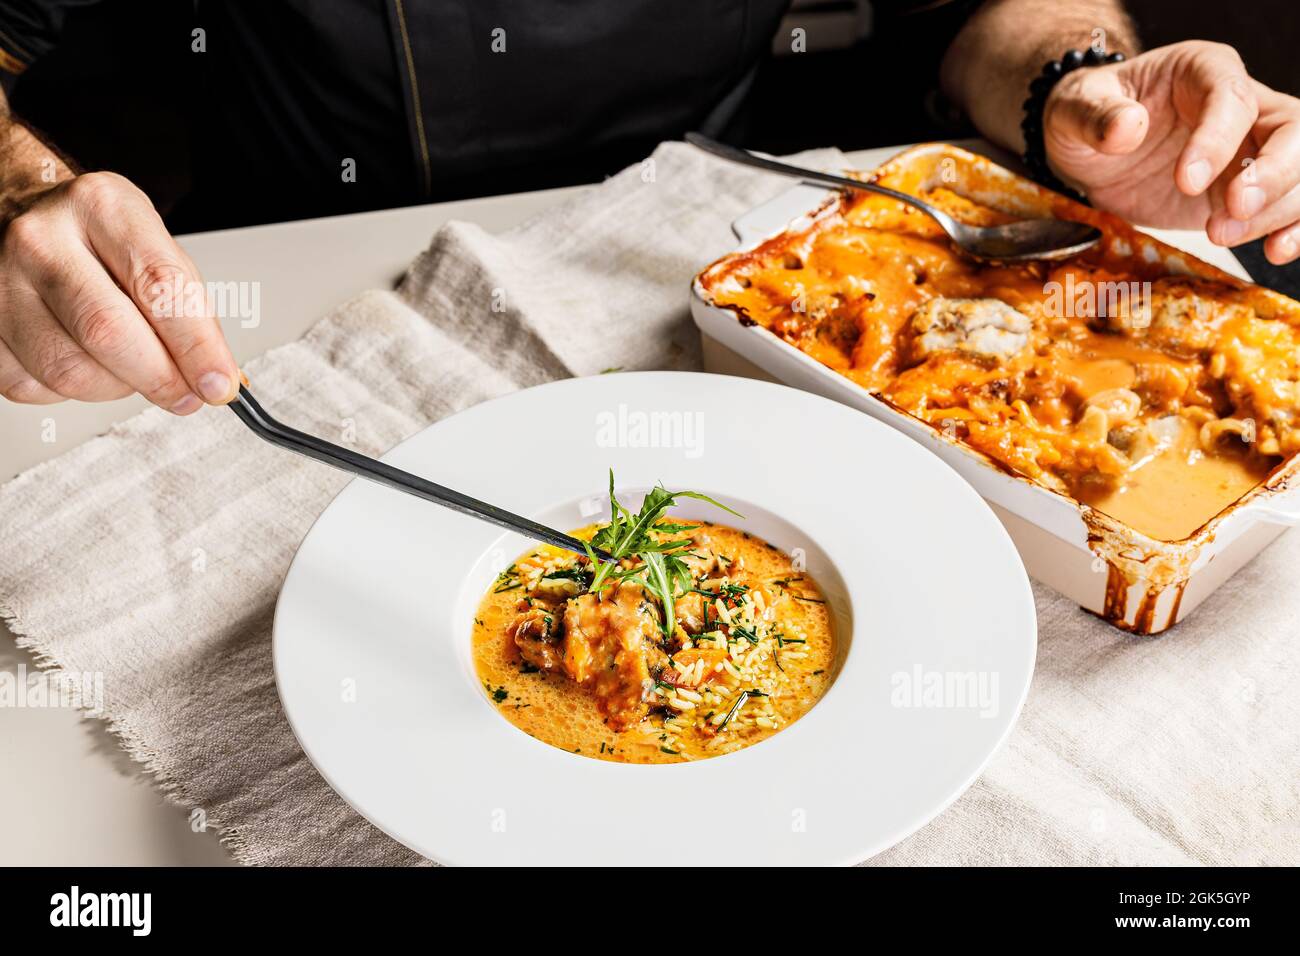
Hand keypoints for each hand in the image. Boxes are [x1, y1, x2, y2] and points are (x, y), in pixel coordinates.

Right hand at [0, 171, 238, 410]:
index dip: (196, 347)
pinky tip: (84, 359)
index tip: (218, 384)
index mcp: (100, 207)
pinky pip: (35, 387)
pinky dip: (72, 390)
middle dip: (160, 378)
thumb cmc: (96, 237)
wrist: (16, 211)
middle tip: (187, 395)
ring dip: (117, 387)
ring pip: (70, 372)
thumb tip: (217, 379)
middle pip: (108, 333)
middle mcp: (40, 239)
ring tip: (131, 367)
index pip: (160, 287)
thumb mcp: (155, 247)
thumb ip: (190, 311)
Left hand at [1043, 40, 1299, 264]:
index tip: (1187, 181)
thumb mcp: (1074, 108)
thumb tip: (1126, 128)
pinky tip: (1274, 250)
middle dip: (1273, 174)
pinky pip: (1290, 206)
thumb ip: (1095, 116)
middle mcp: (1241, 106)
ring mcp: (1251, 150)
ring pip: (1299, 171)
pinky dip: (1292, 229)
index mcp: (1203, 71)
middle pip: (1291, 130)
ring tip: (1221, 233)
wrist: (1090, 150)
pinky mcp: (1247, 192)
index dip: (1218, 141)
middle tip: (1232, 210)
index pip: (1233, 99)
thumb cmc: (1088, 115)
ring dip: (1274, 210)